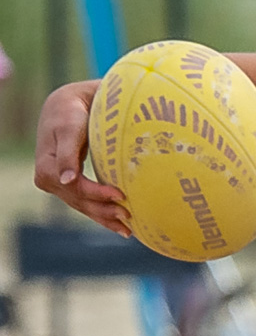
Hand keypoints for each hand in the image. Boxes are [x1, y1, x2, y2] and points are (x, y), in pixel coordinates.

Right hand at [33, 80, 130, 233]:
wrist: (65, 106)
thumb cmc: (69, 113)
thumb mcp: (69, 129)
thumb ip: (68, 154)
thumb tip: (65, 181)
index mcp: (47, 169)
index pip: (76, 188)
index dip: (98, 194)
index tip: (122, 195)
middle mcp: (50, 181)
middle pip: (80, 202)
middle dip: (104, 212)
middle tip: (129, 218)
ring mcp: (58, 186)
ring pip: (83, 206)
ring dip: (105, 218)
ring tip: (127, 230)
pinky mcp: (69, 186)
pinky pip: (85, 203)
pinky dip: (101, 214)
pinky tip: (117, 224)